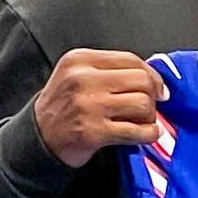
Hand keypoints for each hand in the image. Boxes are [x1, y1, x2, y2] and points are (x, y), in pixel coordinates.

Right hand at [34, 48, 167, 167]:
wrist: (38, 138)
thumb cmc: (63, 106)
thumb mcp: (76, 75)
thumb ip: (109, 71)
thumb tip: (154, 77)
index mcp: (80, 60)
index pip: (130, 59)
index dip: (152, 74)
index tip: (159, 86)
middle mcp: (83, 79)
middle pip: (141, 79)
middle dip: (152, 95)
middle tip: (150, 106)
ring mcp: (88, 105)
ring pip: (142, 103)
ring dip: (149, 116)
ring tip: (142, 121)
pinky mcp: (93, 132)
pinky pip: (136, 131)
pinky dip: (148, 134)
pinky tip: (147, 134)